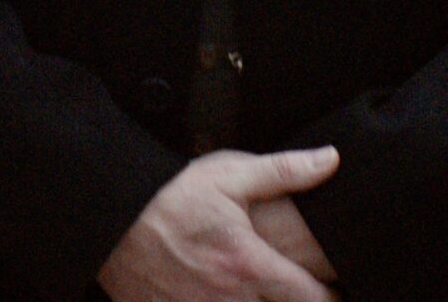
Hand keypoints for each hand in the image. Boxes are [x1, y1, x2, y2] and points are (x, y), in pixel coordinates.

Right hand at [98, 146, 340, 301]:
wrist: (110, 217)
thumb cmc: (170, 195)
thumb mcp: (228, 175)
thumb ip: (284, 171)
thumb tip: (331, 160)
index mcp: (249, 265)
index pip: (312, 299)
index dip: (332, 299)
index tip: (336, 292)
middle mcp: (230, 300)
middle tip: (296, 292)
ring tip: (257, 293)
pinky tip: (215, 298)